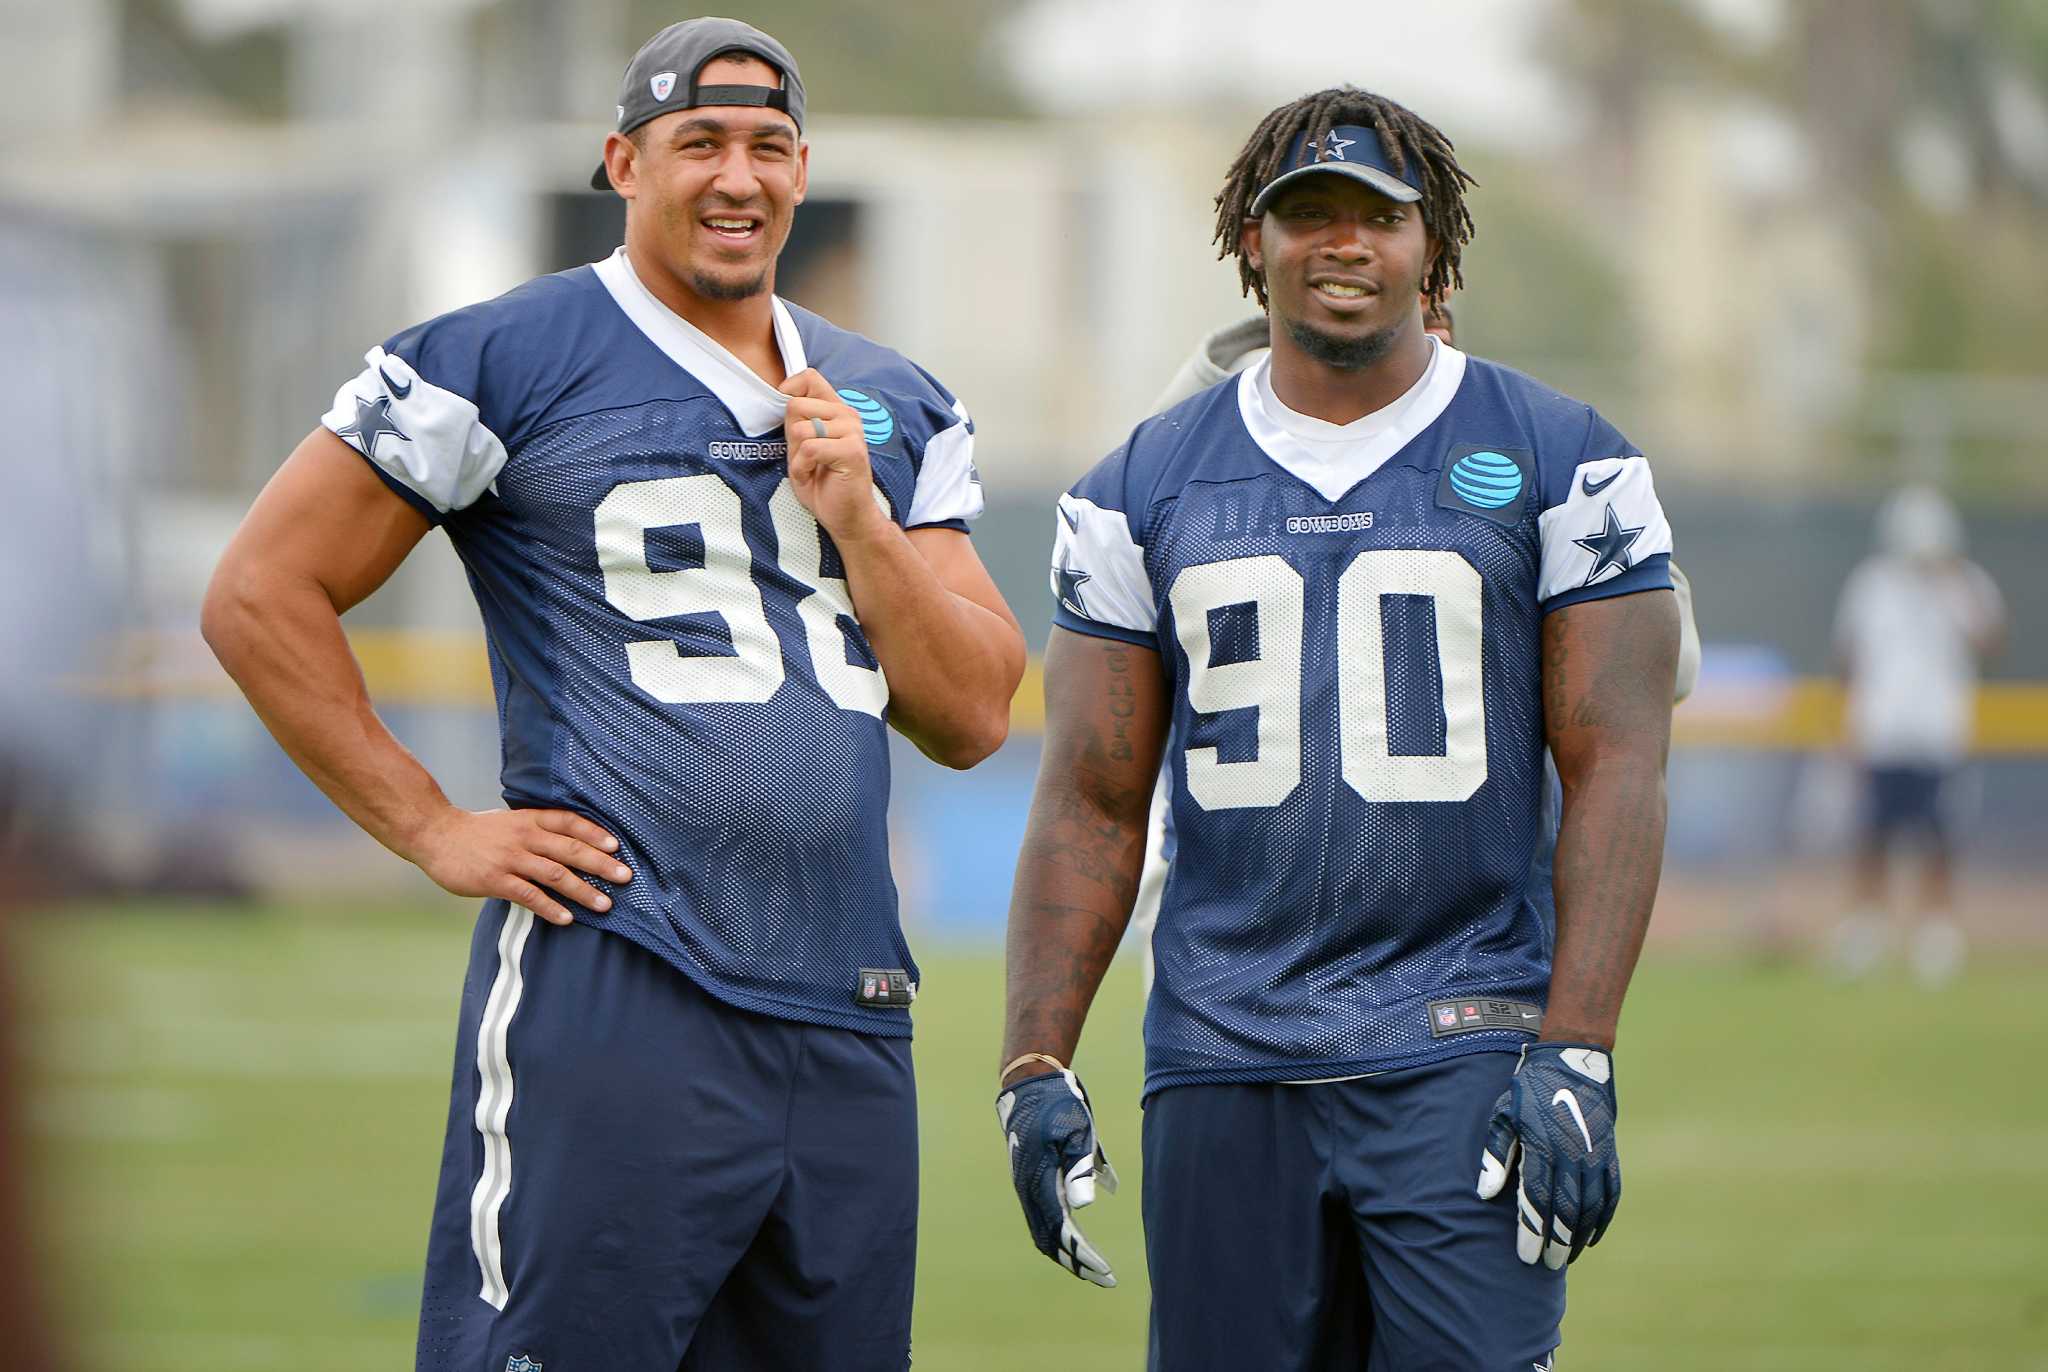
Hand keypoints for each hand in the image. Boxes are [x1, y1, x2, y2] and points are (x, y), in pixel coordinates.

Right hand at [406, 806, 631, 925]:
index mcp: (530, 819)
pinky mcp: (495, 880)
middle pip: (570, 849)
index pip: (570, 822)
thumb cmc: (478, 832)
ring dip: (583, 890)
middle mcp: (525, 836)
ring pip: (555, 874)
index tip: (617, 846)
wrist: (436, 835)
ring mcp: (510, 858)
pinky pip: (529, 895)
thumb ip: (538, 830)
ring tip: (605, 905)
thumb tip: (574, 844)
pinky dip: (550, 907)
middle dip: (601, 864)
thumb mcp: (511, 822)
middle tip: (625, 877)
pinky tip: (566, 919)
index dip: (595, 833)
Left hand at [779, 369, 886, 541]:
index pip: (810, 377)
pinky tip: (812, 476)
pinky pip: (810, 448)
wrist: (847, 517)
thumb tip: (782, 398)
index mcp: (836, 410)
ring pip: (801, 428)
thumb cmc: (824, 484)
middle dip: (791, 435)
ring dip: (797, 456)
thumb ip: (797, 422)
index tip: (788, 416)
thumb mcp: (802, 447)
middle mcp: (847, 415)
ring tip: (810, 468)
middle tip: (805, 457)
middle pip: (796, 405)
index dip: (789, 390)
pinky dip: (802, 468)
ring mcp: (852, 431)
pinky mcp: (852, 450)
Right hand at [997, 1068, 1118, 1286]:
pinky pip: (1040, 1217)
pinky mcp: (1028, 1178)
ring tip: (1090, 1266)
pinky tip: (1075, 1239)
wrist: (1030, 1081)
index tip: (1106, 1272)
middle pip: (1048, 1240)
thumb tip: (1085, 1206)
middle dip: (1076, 1263)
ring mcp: (1025, 1184)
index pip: (1062, 1231)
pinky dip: (1057, 1235)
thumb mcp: (1076, 1131)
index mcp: (1039, 1179)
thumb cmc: (1058, 1104)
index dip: (1083, 1256)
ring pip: (1041, 1231)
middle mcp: (1028, 1188)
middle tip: (1104, 1278)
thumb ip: (1079, 1168)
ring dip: (1065, 1252)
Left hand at [1476, 1043, 1619, 1268]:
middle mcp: (1572, 1155)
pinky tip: (1590, 1237)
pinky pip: (1611, 1195)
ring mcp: (1596, 1155)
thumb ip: (1494, 1156)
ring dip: (1579, 1236)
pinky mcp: (1610, 1154)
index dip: (1532, 1232)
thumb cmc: (1529, 1092)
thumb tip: (1484, 1194)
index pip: (1537, 1200)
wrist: (1573, 1062)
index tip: (1526, 1256)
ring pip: (1591, 1207)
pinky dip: (1602, 1220)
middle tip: (1547, 1266)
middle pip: (1566, 1210)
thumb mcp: (1504, 1116)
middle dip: (1556, 1242)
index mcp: (1542, 1146)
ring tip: (1566, 1256)